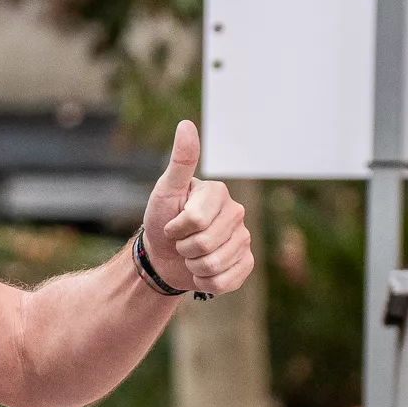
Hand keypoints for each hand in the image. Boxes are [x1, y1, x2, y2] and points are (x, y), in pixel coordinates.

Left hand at [140, 121, 254, 295]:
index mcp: (219, 193)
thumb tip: (186, 124)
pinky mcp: (246, 263)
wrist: (162, 256)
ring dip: (193, 267)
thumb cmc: (161, 220)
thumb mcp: (165, 190)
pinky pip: (228, 281)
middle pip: (206, 244)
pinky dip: (207, 282)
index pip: (196, 221)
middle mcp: (237, 213)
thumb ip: (180, 161)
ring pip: (216, 264)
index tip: (172, 224)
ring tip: (190, 256)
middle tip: (180, 242)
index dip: (176, 229)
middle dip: (184, 248)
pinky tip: (202, 272)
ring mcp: (244, 239)